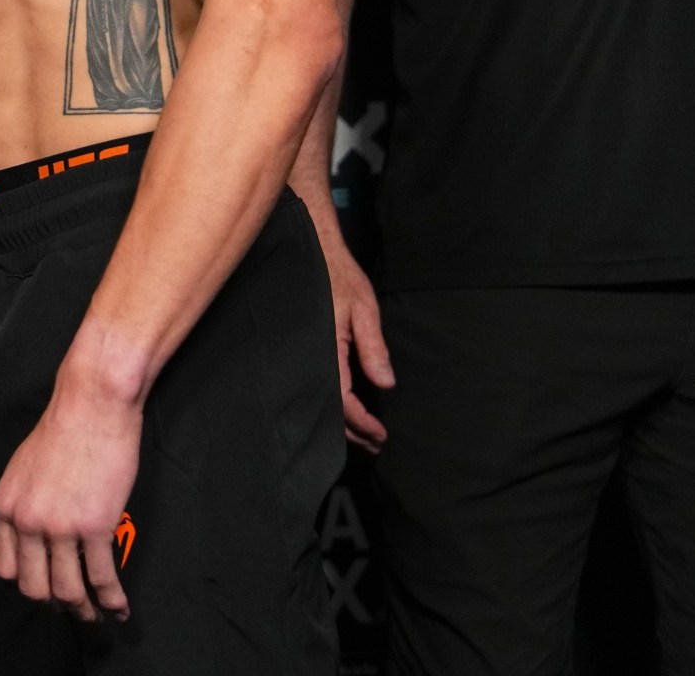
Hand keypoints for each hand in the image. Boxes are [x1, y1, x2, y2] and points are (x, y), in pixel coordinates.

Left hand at [0, 377, 141, 622]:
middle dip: (55, 606)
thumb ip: (23, 503)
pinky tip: (120, 607)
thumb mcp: (24, 469)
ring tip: (99, 616)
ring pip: (67, 591)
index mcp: (5, 506)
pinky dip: (111, 599)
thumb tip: (33, 534)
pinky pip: (100, 578)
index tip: (46, 589)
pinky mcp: (94, 526)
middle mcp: (26, 522)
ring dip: (84, 611)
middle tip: (74, 609)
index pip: (5, 567)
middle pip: (33, 587)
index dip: (27, 584)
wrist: (91, 405)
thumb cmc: (63, 431)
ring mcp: (59, 527)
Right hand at [323, 239, 393, 450]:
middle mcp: (314, 355)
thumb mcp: (363, 308)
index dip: (361, 422)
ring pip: (322, 398)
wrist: (311, 249)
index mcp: (329, 349)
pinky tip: (345, 407)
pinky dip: (334, 402)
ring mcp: (308, 352)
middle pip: (330, 407)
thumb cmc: (338, 275)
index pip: (343, 400)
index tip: (381, 437)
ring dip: (343, 420)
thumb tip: (386, 384)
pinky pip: (320, 382)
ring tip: (363, 434)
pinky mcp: (309, 346)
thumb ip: (372, 346)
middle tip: (376, 445)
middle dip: (353, 431)